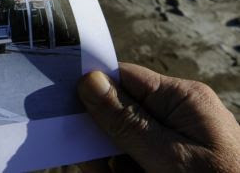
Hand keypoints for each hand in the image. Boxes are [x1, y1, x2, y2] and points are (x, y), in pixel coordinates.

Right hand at [78, 62, 239, 171]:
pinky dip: (116, 171)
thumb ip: (128, 121)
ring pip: (120, 144)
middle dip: (97, 135)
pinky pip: (129, 162)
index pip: (123, 78)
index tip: (58, 101)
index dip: (90, 88)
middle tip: (82, 154)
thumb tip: (88, 79)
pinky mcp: (168, 166)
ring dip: (105, 161)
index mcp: (183, 101)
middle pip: (117, 114)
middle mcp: (176, 118)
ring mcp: (172, 146)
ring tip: (100, 170)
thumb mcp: (171, 158)